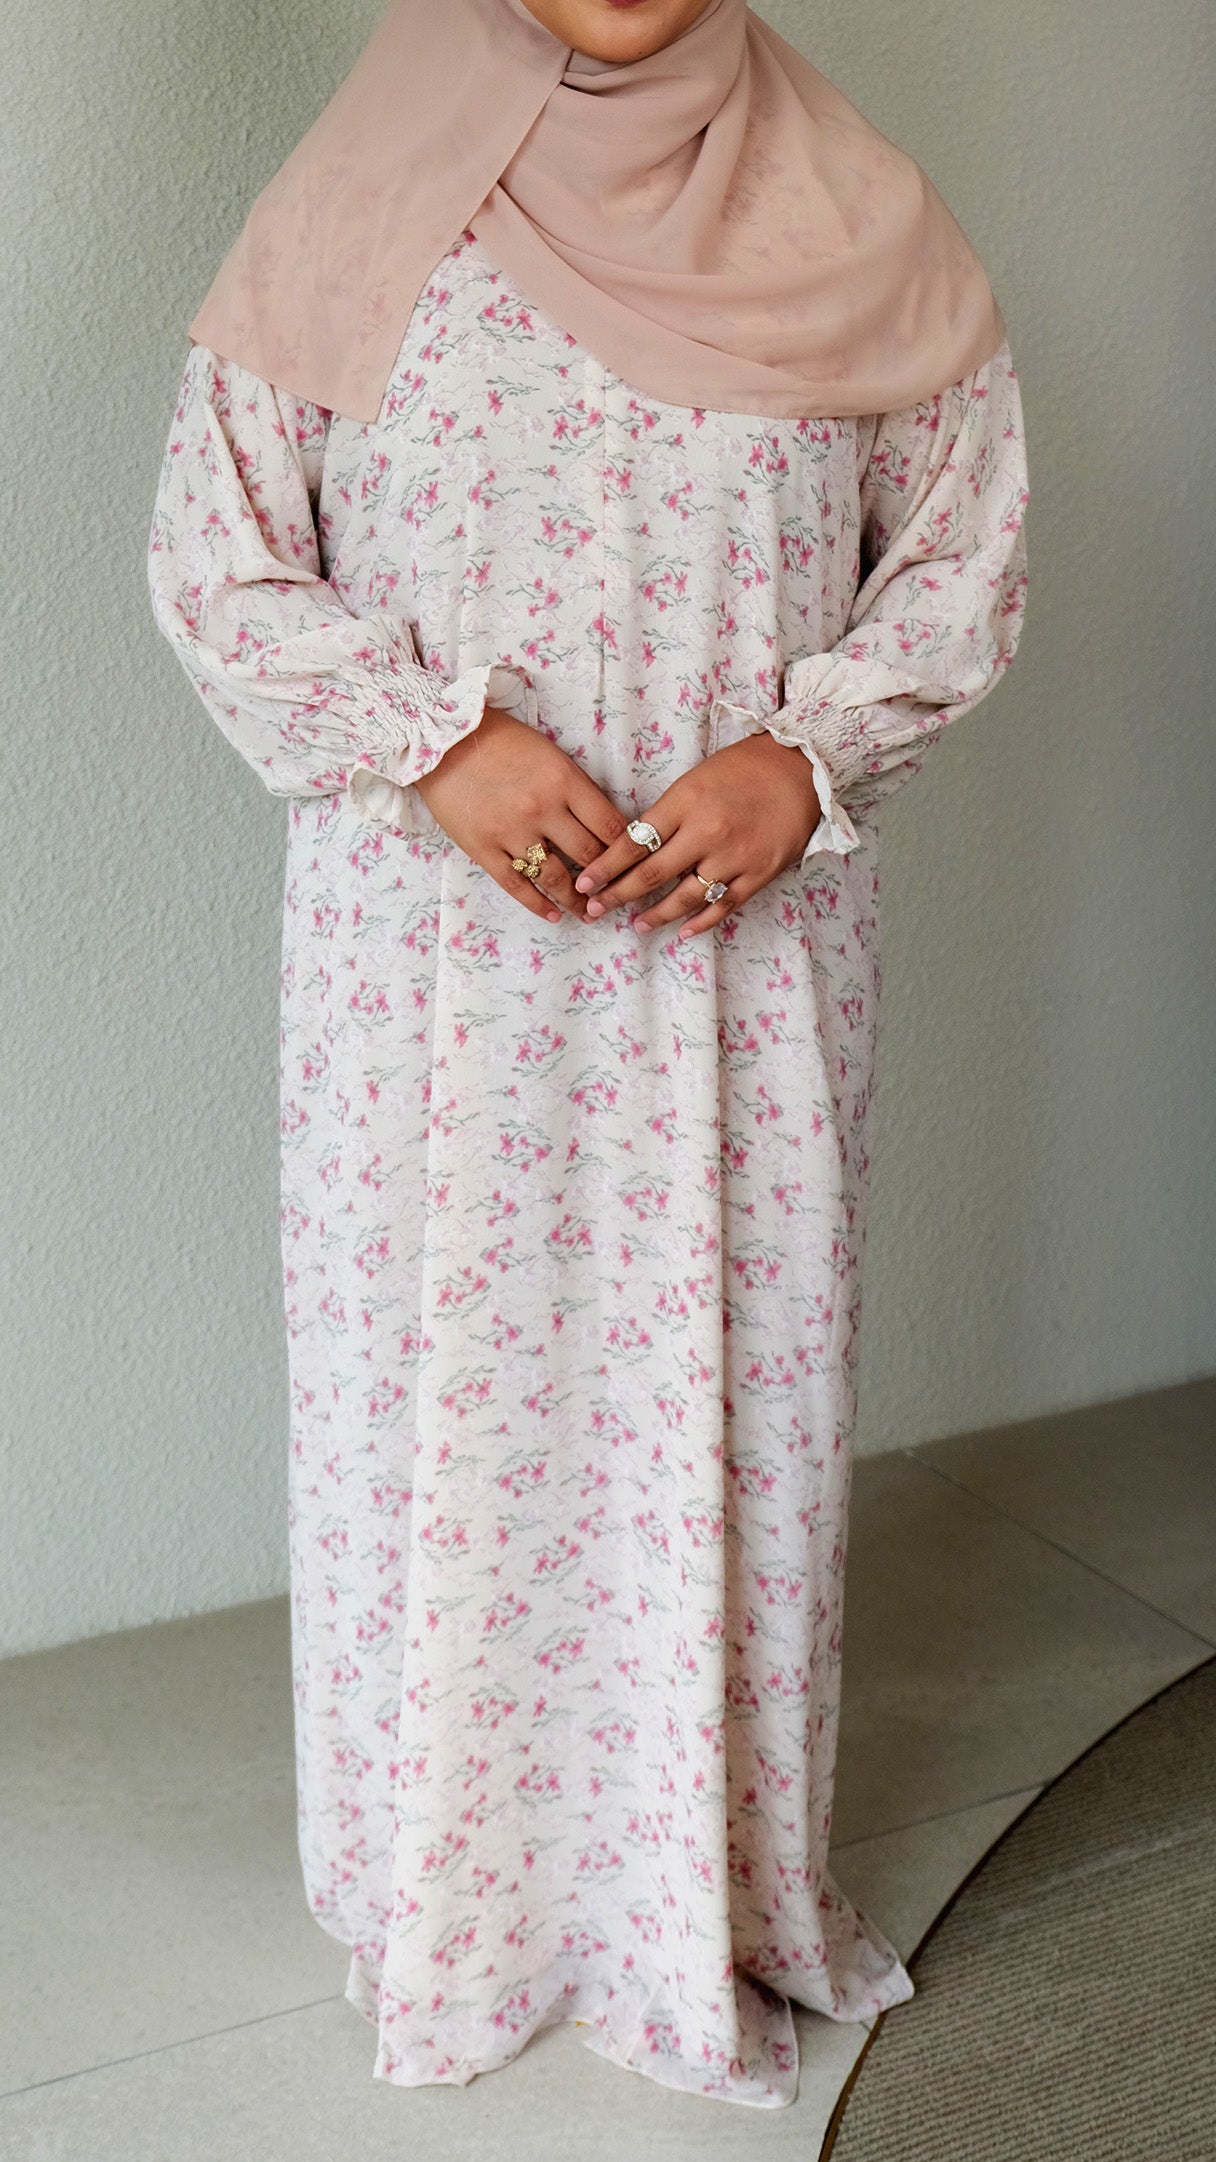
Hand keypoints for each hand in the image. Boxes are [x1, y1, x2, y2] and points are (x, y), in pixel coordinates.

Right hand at [412, 706, 629, 923]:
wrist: (442, 740)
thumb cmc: (501, 741)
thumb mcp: (550, 755)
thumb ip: (576, 788)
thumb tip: (604, 826)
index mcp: (563, 781)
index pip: (609, 826)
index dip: (627, 849)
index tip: (634, 863)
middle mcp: (541, 809)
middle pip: (588, 855)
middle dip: (607, 879)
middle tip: (617, 894)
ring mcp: (511, 832)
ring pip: (556, 878)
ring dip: (577, 900)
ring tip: (589, 913)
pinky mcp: (483, 848)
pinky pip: (516, 885)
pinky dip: (538, 905)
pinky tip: (553, 915)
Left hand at [574, 733, 824, 937]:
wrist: (801, 769)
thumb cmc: (744, 769)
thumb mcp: (695, 779)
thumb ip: (668, 813)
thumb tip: (636, 847)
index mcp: (685, 803)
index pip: (634, 842)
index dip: (606, 866)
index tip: (585, 882)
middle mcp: (706, 832)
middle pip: (651, 874)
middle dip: (617, 895)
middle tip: (595, 909)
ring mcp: (733, 857)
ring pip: (685, 897)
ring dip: (656, 915)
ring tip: (636, 925)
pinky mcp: (758, 874)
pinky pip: (722, 906)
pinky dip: (700, 922)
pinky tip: (682, 932)